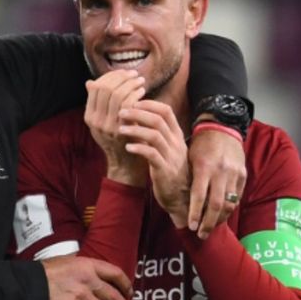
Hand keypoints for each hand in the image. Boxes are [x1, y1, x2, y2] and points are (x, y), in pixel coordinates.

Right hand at [42, 255, 132, 299]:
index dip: (126, 284)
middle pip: (113, 296)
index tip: (129, 291)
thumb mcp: (67, 259)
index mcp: (88, 265)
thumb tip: (90, 269)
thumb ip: (82, 265)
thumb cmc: (45, 271)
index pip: (116, 274)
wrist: (30, 284)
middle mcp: (89, 281)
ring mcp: (82, 297)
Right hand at [84, 70, 146, 186]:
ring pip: (117, 94)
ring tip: (140, 81)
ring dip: (130, 84)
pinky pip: (127, 105)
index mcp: (89, 115)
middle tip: (134, 74)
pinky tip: (142, 93)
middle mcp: (95, 120)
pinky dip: (136, 95)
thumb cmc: (119, 138)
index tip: (123, 72)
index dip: (110, 76)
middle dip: (122, 77)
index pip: (96, 87)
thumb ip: (98, 103)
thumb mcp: (103, 120)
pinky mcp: (120, 129)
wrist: (125, 163)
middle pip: (106, 88)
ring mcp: (107, 126)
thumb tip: (90, 82)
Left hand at [117, 100, 190, 226]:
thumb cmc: (169, 170)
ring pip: (155, 135)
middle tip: (120, 112)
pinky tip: (127, 147)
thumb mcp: (166, 148)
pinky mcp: (165, 170)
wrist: (181, 197)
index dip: (148, 104)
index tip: (131, 102)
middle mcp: (176, 143)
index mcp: (176, 135)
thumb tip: (137, 116)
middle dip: (138, 113)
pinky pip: (152, 155)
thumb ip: (156, 133)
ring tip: (120, 128)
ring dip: (135, 129)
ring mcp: (172, 156)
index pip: (166, 111)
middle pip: (159, 119)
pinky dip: (139, 148)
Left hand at [186, 128, 246, 238]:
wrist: (222, 128)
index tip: (190, 226)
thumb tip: (181, 201)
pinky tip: (221, 217)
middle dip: (208, 223)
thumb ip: (189, 178)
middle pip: (216, 205)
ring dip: (219, 220)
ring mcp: (234, 173)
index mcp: (204, 166)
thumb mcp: (189, 157)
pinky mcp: (243, 175)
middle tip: (201, 235)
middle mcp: (221, 171)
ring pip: (229, 204)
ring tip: (210, 228)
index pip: (199, 196)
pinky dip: (229, 209)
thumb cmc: (200, 145)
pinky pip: (237, 197)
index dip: (195, 213)